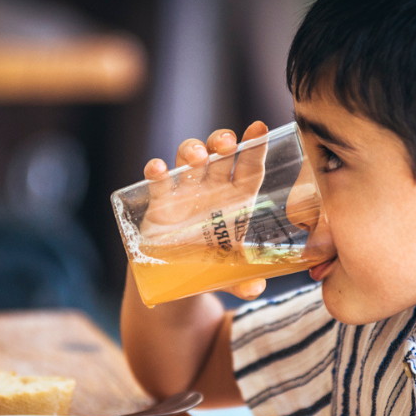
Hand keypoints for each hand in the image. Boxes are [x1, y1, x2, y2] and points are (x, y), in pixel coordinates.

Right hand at [141, 121, 269, 299]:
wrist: (175, 281)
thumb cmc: (210, 268)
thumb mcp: (229, 276)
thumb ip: (243, 281)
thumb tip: (254, 289)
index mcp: (237, 200)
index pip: (249, 168)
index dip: (255, 146)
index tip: (260, 127)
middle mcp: (212, 189)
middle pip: (219, 154)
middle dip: (222, 141)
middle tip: (227, 143)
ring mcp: (185, 193)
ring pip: (189, 159)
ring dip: (193, 150)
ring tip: (197, 156)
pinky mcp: (160, 203)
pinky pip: (158, 182)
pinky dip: (156, 171)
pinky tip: (157, 169)